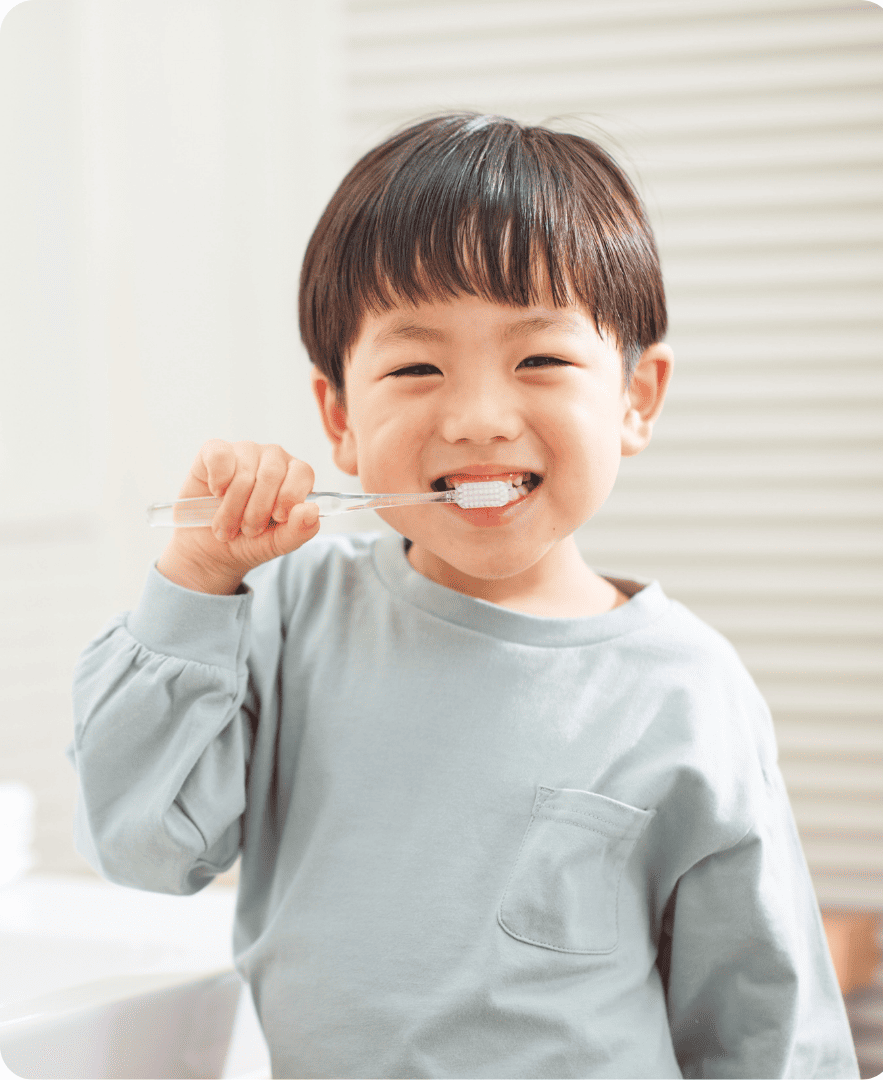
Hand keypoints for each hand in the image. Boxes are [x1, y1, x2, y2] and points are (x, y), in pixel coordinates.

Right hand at [156, 440, 319, 593]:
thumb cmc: (250, 541)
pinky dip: (217, 481)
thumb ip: (300, 529)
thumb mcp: (278, 543)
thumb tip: (311, 510)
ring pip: (243, 473)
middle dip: (257, 510)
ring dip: (232, 508)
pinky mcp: (215, 451)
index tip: (277, 518)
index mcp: (295, 476)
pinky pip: (220, 456)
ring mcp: (245, 451)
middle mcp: (273, 458)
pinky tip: (216, 494)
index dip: (289, 497)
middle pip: (271, 474)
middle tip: (248, 531)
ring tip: (228, 526)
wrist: (211, 548)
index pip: (303, 473)